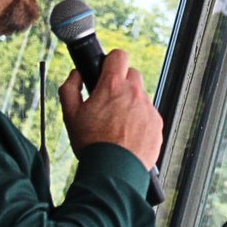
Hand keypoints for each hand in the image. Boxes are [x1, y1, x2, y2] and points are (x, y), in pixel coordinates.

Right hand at [58, 49, 162, 169]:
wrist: (113, 171)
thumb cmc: (92, 144)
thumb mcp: (70, 115)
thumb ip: (70, 89)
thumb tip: (75, 75)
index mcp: (113, 86)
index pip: (119, 55)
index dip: (111, 61)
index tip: (107, 70)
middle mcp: (134, 93)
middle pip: (132, 75)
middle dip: (121, 83)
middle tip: (109, 101)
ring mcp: (148, 109)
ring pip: (141, 97)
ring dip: (131, 104)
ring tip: (117, 124)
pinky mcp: (157, 124)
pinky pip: (149, 115)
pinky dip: (140, 121)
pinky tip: (128, 135)